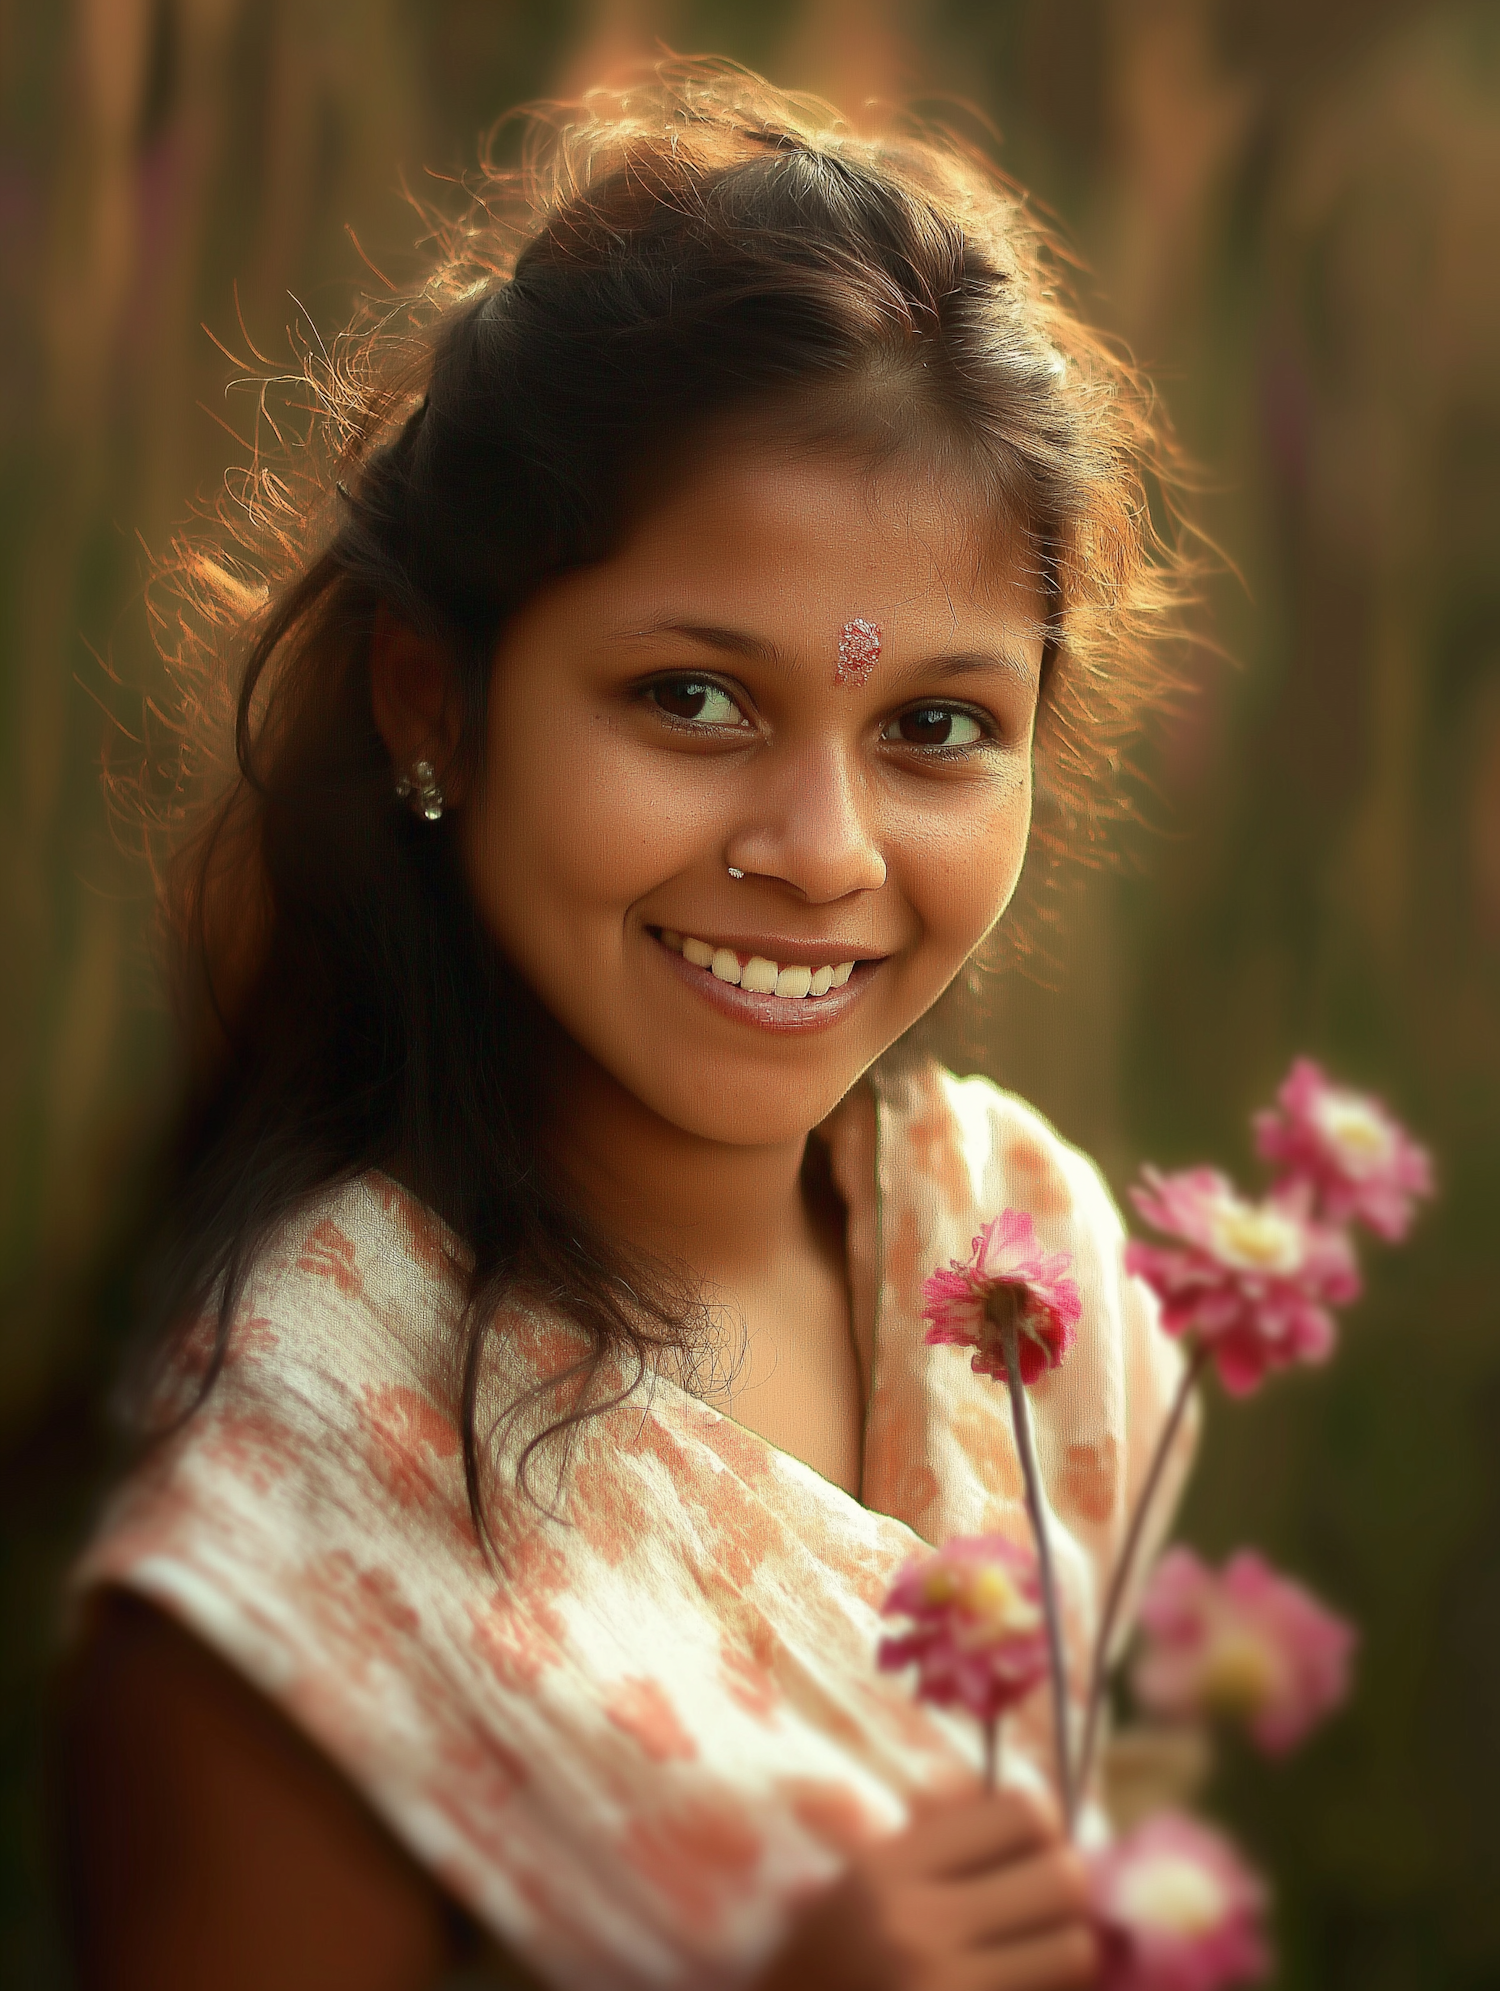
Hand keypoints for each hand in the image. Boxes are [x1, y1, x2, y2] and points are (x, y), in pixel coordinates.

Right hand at [757, 1788, 1097, 1990]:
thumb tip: (1038, 1808)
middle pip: (1064, 1880)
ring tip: (1032, 1952)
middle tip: (1038, 1899)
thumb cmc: (826, 1955)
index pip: (1024, 1813)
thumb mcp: (864, 1875)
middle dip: (1062, 1887)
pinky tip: (1011, 1987)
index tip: (1023, 1843)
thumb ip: (942, 1831)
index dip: (1038, 1823)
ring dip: (1063, 1948)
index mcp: (891, 1870)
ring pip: (1075, 1951)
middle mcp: (921, 1930)